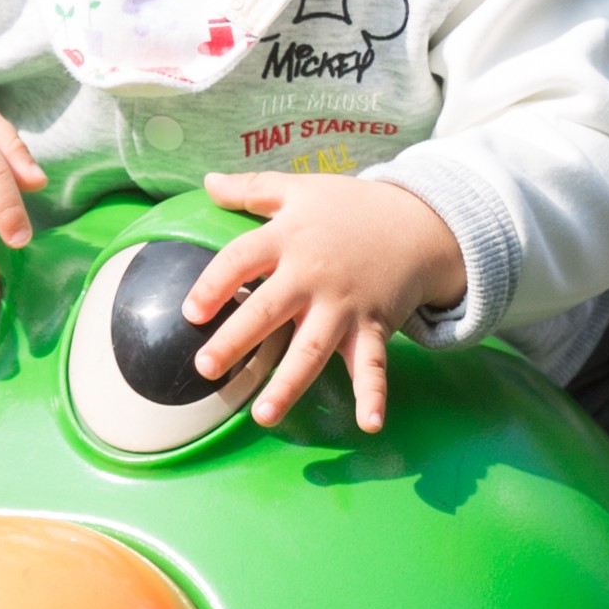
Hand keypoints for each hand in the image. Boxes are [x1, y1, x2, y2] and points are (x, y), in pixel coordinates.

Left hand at [190, 170, 469, 432]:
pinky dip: (374, 394)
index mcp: (289, 239)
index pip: (242, 260)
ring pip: (312, 348)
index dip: (214, 284)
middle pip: (269, 310)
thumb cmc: (350, 207)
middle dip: (237, 340)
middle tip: (206, 368)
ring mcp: (345, 304)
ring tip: (263, 415)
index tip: (190, 312)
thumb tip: (207, 183)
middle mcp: (313, 275)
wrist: (419, 220)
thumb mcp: (300, 189)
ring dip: (289, 383)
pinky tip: (369, 425)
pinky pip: (374, 364)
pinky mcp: (374, 325)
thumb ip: (251, 189)